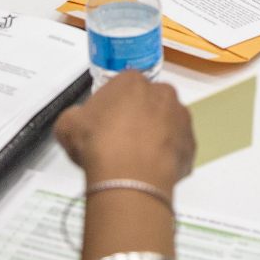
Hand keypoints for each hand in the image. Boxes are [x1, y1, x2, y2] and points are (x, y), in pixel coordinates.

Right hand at [56, 72, 194, 187]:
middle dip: (138, 117)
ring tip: (135, 158)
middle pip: (149, 102)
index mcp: (132, 81)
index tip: (105, 121)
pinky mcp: (191, 146)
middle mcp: (163, 94)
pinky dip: (166, 157)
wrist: (128, 179)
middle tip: (121, 139)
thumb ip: (75, 116)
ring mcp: (181, 119)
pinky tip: (148, 170)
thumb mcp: (68, 124)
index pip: (123, 86)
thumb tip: (76, 123)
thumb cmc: (100, 146)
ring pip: (167, 124)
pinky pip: (177, 148)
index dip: (113, 105)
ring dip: (155, 136)